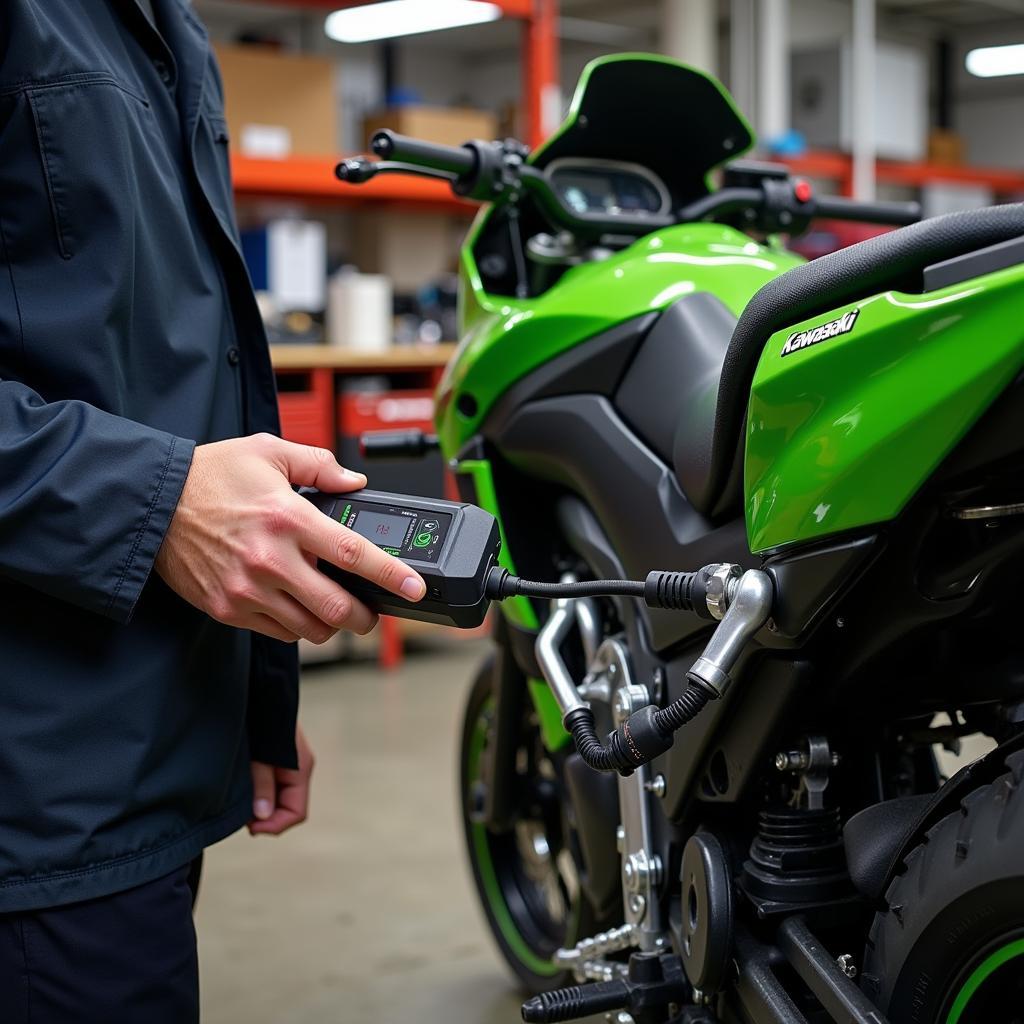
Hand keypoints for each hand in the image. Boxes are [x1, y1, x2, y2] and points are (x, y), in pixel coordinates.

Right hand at [155, 433, 425, 641]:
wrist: (151, 504)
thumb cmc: (209, 476)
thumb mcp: (267, 451)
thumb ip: (318, 465)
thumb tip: (354, 481)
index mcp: (288, 518)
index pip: (353, 555)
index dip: (391, 576)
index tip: (415, 589)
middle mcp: (270, 559)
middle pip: (336, 607)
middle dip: (365, 617)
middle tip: (371, 612)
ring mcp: (247, 589)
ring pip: (309, 629)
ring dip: (330, 624)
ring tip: (332, 609)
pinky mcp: (228, 608)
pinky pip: (277, 633)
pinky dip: (295, 627)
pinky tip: (295, 606)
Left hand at [249, 724, 313, 835]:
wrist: (260, 687)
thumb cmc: (260, 716)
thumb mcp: (258, 754)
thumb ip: (262, 785)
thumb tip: (262, 817)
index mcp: (301, 768)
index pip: (296, 813)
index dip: (274, 825)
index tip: (249, 827)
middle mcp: (300, 768)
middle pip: (289, 808)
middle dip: (266, 818)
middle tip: (240, 814)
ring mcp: (291, 764)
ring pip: (280, 799)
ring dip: (261, 805)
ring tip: (239, 799)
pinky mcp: (280, 759)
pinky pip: (275, 786)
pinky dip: (260, 793)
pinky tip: (244, 788)